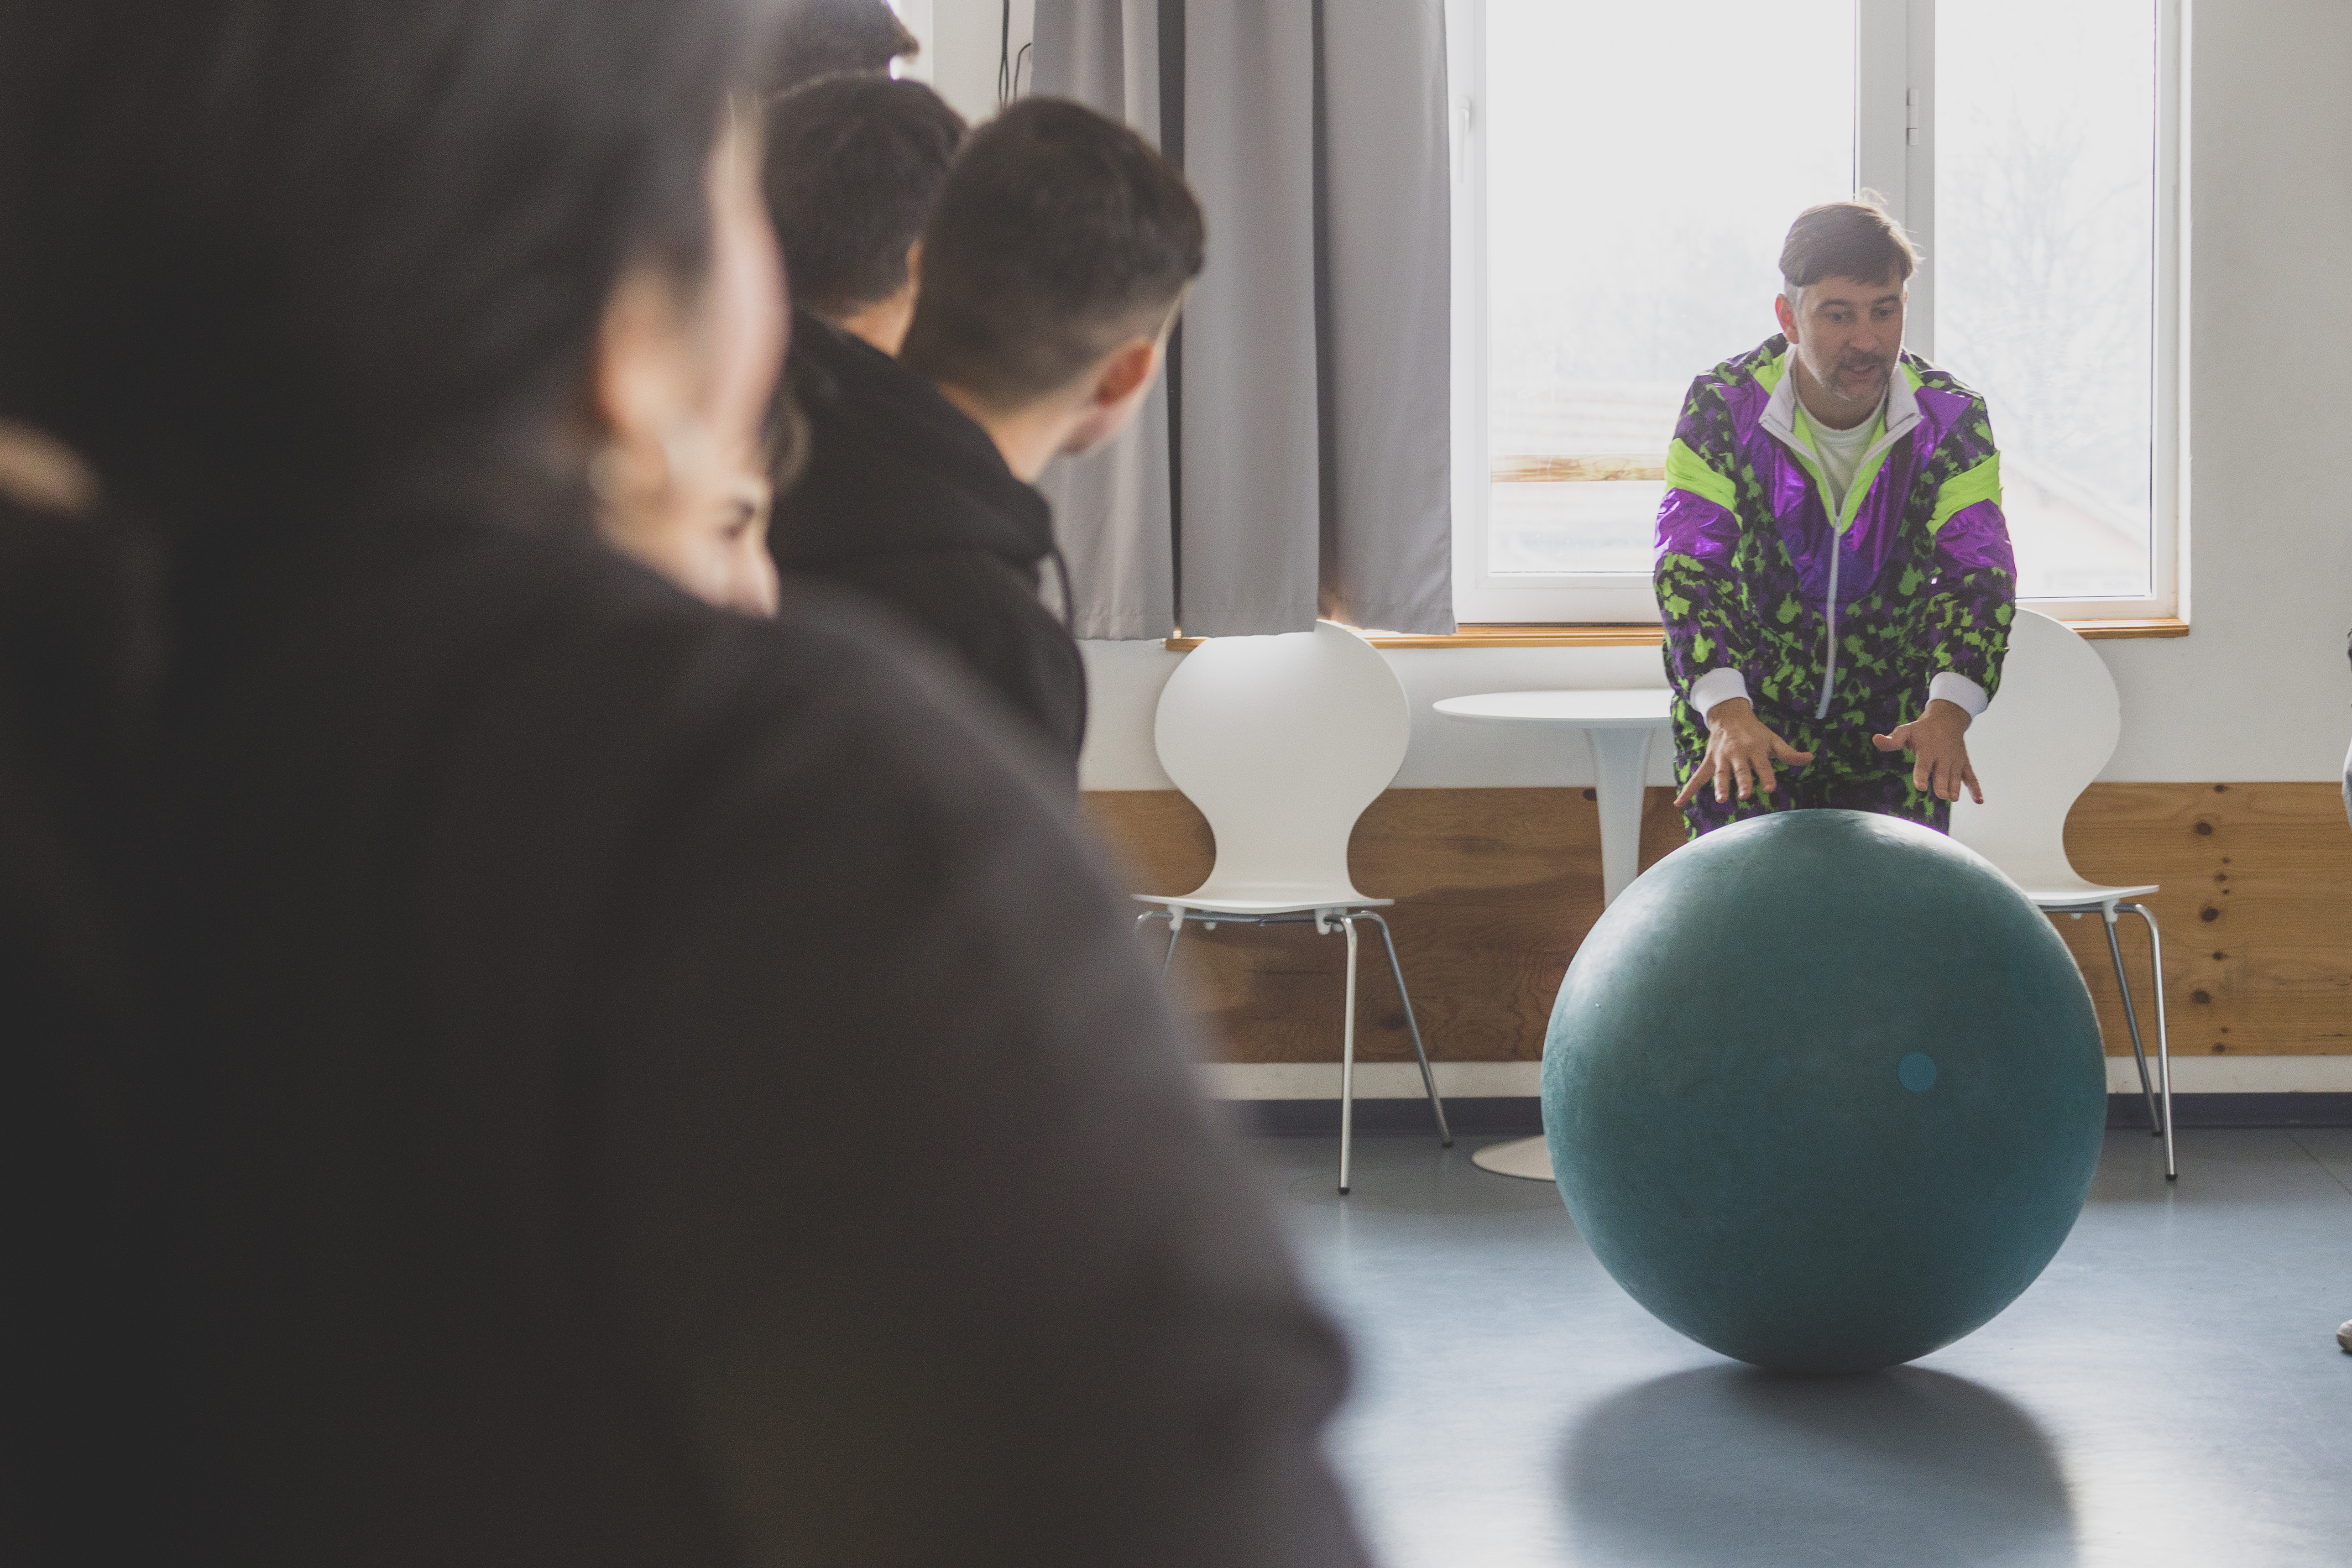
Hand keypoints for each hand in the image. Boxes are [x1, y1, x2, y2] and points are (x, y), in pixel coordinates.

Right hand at [1673, 697, 1815, 807]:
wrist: (1728, 714)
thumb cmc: (1755, 731)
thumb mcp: (1773, 740)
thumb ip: (1789, 753)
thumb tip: (1809, 759)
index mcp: (1755, 749)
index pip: (1762, 765)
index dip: (1767, 776)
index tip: (1770, 788)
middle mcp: (1737, 754)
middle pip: (1740, 770)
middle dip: (1742, 782)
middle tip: (1745, 795)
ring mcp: (1721, 758)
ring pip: (1720, 774)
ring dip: (1720, 786)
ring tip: (1721, 799)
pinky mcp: (1709, 762)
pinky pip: (1697, 777)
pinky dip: (1687, 790)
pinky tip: (1679, 803)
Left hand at [1873, 698, 1982, 803]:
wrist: (1947, 720)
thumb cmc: (1921, 730)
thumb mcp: (1905, 732)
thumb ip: (1891, 740)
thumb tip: (1875, 739)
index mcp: (1927, 750)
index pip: (1923, 765)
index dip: (1921, 776)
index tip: (1921, 787)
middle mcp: (1943, 757)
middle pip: (1941, 774)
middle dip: (1942, 784)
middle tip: (1942, 795)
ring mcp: (1955, 761)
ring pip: (1955, 777)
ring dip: (1955, 788)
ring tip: (1953, 798)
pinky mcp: (1964, 764)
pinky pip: (1971, 777)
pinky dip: (1975, 789)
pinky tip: (1979, 801)